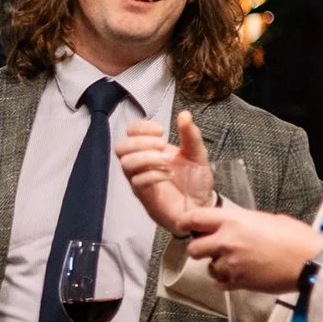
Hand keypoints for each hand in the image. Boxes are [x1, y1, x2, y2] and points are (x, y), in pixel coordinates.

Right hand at [115, 111, 211, 234]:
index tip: (161, 130)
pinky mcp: (145, 196)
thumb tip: (184, 114)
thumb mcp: (197, 154)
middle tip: (162, 145)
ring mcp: (140, 181)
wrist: (202, 207)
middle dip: (140, 142)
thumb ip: (191, 135)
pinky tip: (169, 175)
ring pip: (126, 164)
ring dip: (147, 158)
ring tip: (167, 161)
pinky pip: (137, 182)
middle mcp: (141, 164)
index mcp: (150, 150)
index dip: (141, 127)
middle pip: (120, 147)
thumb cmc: (195, 182)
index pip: (130, 132)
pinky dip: (153, 175)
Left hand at [180, 204, 322, 294]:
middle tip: (210, 248)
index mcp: (232, 221)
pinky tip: (241, 274)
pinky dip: (227, 281)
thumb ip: (242, 222)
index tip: (184, 226)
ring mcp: (231, 264)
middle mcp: (226, 241)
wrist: (310, 262)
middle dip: (200, 249)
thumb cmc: (296, 238)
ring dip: (218, 266)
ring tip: (237, 262)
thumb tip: (233, 226)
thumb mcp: (266, 219)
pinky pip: (221, 283)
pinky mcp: (238, 282)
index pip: (194, 219)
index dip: (185, 223)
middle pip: (194, 248)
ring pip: (209, 268)